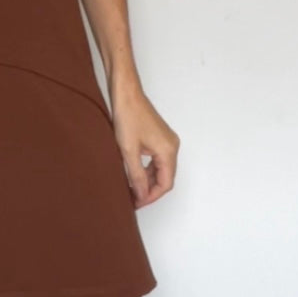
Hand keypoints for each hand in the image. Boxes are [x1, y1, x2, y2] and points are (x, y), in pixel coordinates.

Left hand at [109, 82, 179, 208]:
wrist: (125, 92)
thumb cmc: (127, 116)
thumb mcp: (128, 151)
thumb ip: (136, 176)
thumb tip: (142, 195)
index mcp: (168, 151)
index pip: (165, 184)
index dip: (151, 196)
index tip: (136, 203)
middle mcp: (172, 146)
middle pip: (165, 177)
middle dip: (149, 190)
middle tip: (132, 198)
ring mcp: (166, 140)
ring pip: (160, 168)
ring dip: (148, 180)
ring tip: (131, 188)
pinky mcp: (158, 136)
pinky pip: (157, 159)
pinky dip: (147, 168)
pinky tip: (134, 172)